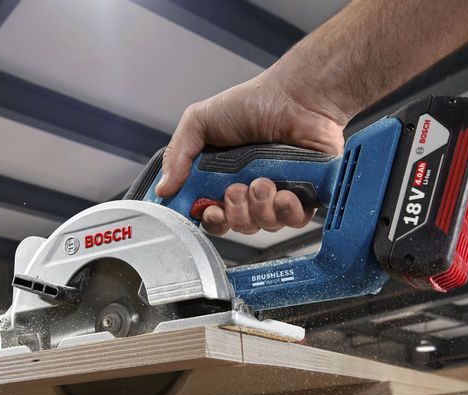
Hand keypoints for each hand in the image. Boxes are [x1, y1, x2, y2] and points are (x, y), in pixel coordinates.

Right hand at [155, 73, 347, 234]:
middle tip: (236, 189)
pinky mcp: (305, 195)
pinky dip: (287, 211)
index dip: (210, 219)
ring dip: (259, 208)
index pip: (211, 216)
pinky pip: (293, 220)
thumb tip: (162, 190)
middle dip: (235, 213)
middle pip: (237, 226)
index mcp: (222, 179)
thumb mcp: (200, 121)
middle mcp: (249, 191)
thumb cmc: (252, 103)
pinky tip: (284, 193)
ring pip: (263, 225)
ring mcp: (278, 195)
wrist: (296, 95)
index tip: (209, 210)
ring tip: (262, 182)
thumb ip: (178, 155)